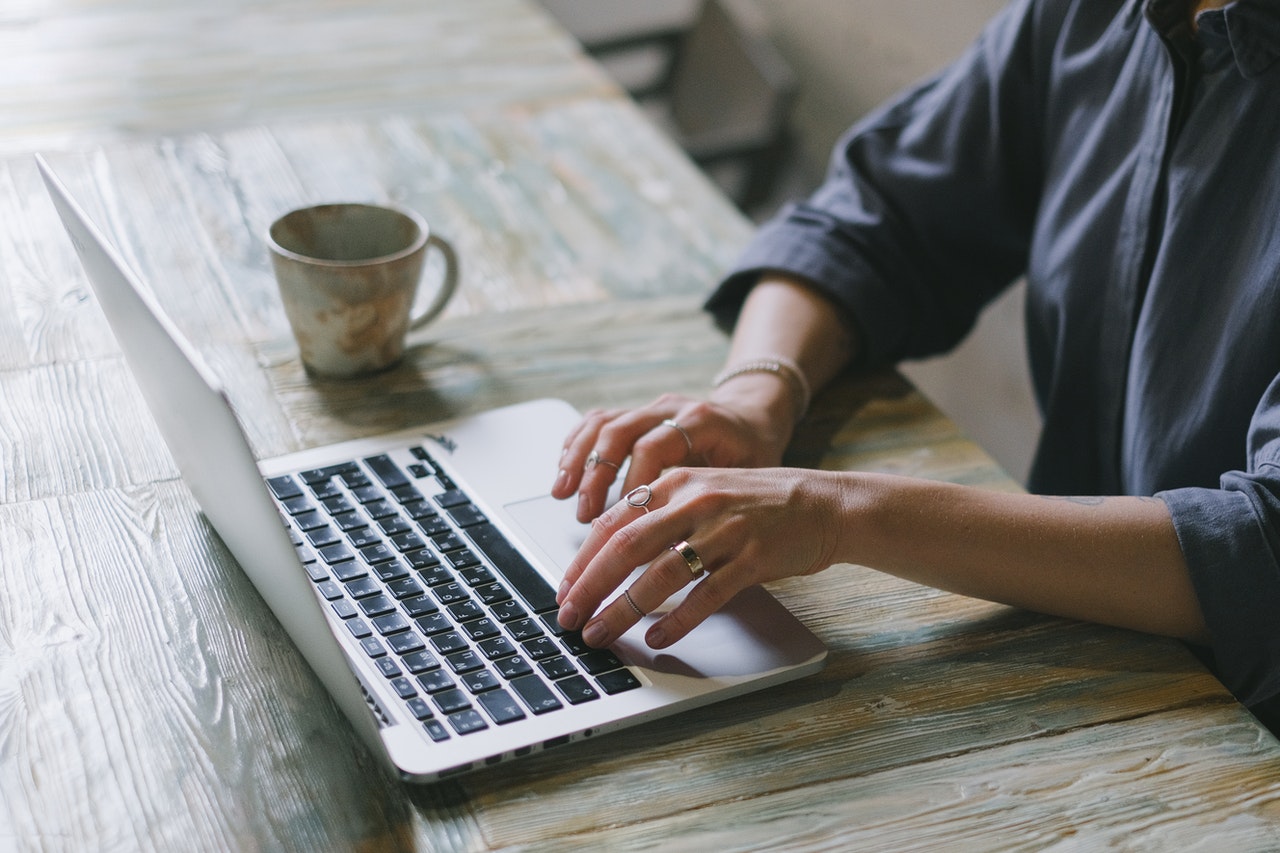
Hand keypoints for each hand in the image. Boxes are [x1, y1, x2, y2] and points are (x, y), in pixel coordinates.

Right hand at [551, 391, 793, 523]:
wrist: (753, 420)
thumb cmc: (753, 456)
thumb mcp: (747, 480)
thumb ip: (713, 506)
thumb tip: (677, 551)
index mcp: (701, 421)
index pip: (654, 446)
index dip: (633, 483)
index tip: (625, 519)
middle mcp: (670, 408)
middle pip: (619, 431)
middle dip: (596, 476)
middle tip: (585, 515)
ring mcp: (649, 408)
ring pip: (602, 423)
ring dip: (578, 461)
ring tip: (562, 495)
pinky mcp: (635, 414)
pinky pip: (596, 421)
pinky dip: (575, 446)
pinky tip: (564, 474)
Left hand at [554, 465, 846, 648]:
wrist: (824, 504)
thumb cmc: (759, 504)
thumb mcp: (703, 493)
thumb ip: (660, 514)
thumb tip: (610, 553)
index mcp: (676, 483)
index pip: (613, 522)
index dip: (582, 560)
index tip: (564, 591)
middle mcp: (696, 502)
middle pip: (626, 547)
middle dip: (590, 586)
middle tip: (569, 617)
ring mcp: (725, 530)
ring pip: (660, 574)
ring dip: (624, 610)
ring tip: (602, 634)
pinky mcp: (753, 558)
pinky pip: (706, 594)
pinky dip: (677, 621)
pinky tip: (657, 639)